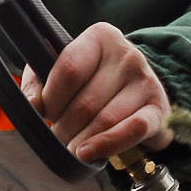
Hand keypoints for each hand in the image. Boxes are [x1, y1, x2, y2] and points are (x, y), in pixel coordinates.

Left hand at [25, 21, 173, 163]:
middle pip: (85, 102)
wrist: (136, 94)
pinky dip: (107, 145)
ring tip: (71, 147)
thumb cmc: (90, 81)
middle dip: (64, 127)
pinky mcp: (159, 109)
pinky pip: (133, 130)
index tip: (45, 113)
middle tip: (58, 136)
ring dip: (80, 141)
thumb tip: (32, 104)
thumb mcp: (59, 71)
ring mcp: (146, 81)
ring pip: (104, 120)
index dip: (51, 99)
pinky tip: (88, 154)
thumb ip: (38, 83)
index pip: (69, 70)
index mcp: (100, 37)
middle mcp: (127, 55)